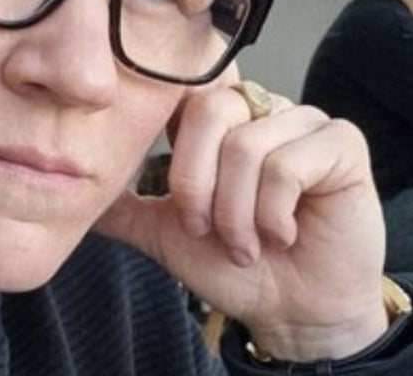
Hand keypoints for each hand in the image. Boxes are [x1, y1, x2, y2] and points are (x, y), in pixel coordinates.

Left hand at [95, 82, 387, 361]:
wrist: (294, 312)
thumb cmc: (236, 266)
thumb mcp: (168, 234)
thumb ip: (125, 205)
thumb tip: (71, 188)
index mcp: (223, 119)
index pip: (182, 100)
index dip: (178, 159)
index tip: (187, 211)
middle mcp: (262, 107)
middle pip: (210, 113)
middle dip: (200, 188)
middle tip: (212, 233)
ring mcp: (304, 120)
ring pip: (247, 146)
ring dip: (239, 214)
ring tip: (251, 244)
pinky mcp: (341, 143)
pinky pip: (289, 164)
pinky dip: (275, 214)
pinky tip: (286, 234)